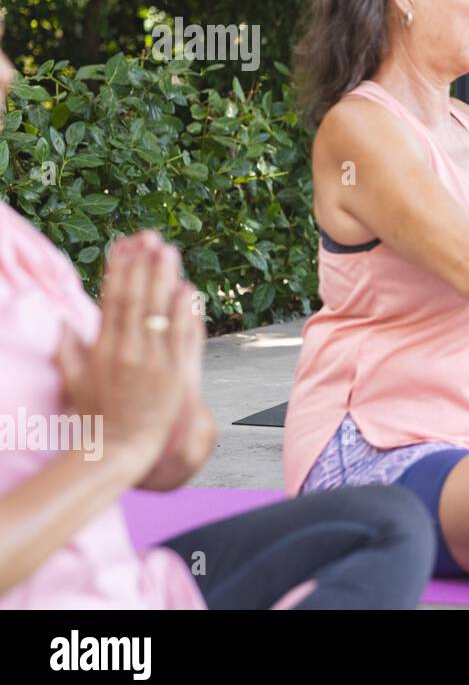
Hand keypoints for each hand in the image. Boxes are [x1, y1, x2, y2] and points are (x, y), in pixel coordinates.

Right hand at [54, 231, 196, 475]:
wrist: (121, 447)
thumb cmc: (97, 415)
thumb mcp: (74, 381)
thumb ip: (68, 350)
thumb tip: (63, 322)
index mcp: (103, 349)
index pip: (112, 300)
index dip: (120, 270)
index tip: (125, 245)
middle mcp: (129, 351)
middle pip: (138, 299)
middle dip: (144, 265)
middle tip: (152, 238)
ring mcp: (155, 362)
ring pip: (161, 312)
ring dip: (166, 279)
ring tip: (169, 252)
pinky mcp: (178, 374)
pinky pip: (184, 337)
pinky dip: (187, 313)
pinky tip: (189, 291)